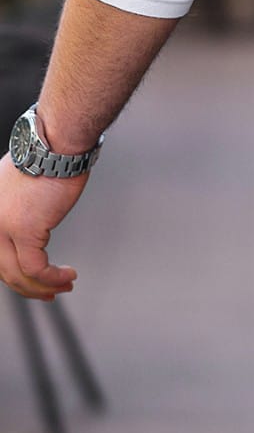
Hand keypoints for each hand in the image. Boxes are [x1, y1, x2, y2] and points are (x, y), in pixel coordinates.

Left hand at [0, 151, 85, 299]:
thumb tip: (29, 218)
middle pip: (3, 269)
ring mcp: (3, 227)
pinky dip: (53, 278)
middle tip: (48, 291)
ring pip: (18, 274)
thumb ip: (16, 204)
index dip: (13, 274)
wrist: (57, 141)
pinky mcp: (25, 230)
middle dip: (28, 287)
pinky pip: (37, 269)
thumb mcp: (20, 181)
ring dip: (44, 286)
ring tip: (63, 284)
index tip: (32, 282)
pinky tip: (67, 275)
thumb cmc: (48, 152)